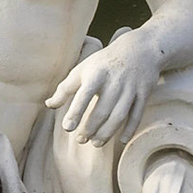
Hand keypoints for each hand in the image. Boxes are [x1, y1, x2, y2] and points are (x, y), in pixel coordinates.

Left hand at [45, 30, 159, 146]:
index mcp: (96, 74)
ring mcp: (130, 89)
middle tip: (80, 140)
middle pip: (102, 110)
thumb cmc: (103, 63)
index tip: (67, 128)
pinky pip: (137, 115)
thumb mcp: (82, 69)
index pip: (84, 95)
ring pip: (119, 116)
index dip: (75, 112)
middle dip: (90, 128)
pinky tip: (122, 141)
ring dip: (107, 132)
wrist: (139, 49)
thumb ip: (65, 88)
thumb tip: (48, 104)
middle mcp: (114, 82)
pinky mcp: (144, 94)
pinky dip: (130, 129)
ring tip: (95, 143)